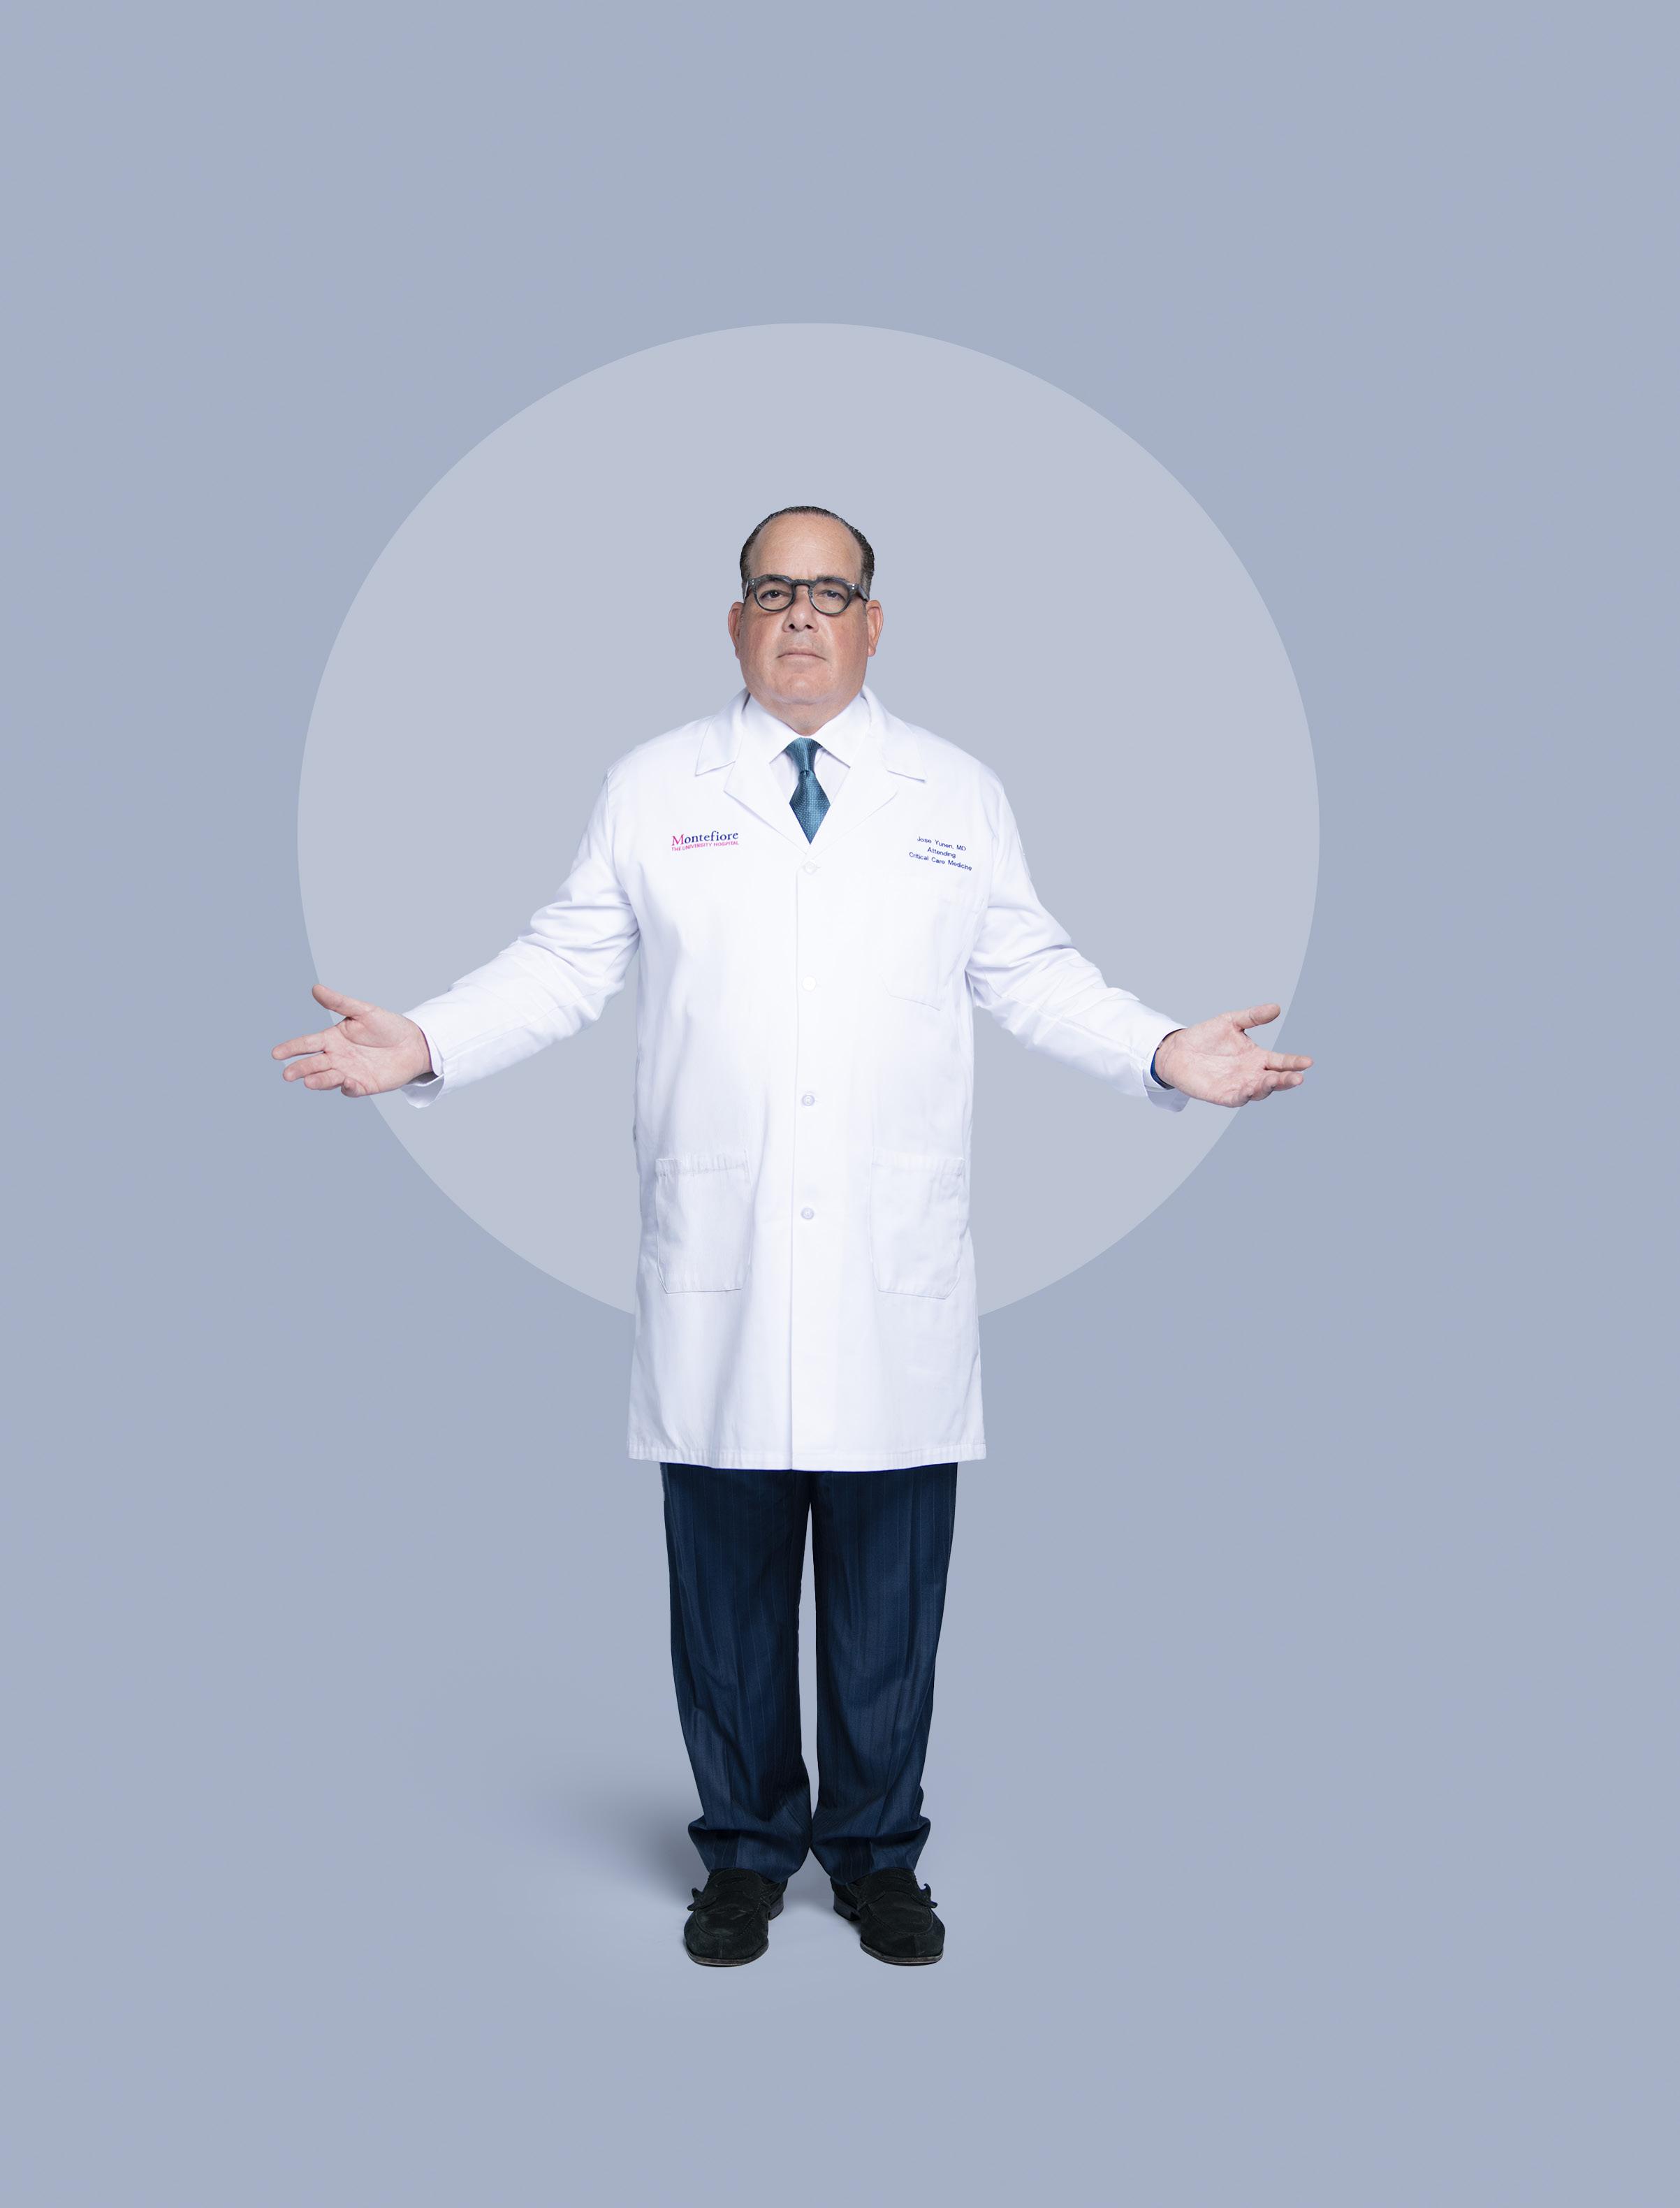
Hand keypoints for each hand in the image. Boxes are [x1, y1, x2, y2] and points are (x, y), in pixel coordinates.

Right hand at [271, 985, 433, 1097]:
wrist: (413, 1043)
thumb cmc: (387, 1026)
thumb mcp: (362, 1011)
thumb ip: (338, 1003)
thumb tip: (315, 988)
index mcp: (332, 1039)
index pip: (307, 1044)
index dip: (291, 1048)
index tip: (276, 1054)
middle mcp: (337, 1058)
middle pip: (313, 1064)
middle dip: (300, 1069)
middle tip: (287, 1074)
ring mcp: (348, 1072)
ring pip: (328, 1078)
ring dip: (318, 1080)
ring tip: (308, 1082)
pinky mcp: (363, 1085)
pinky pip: (351, 1089)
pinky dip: (346, 1087)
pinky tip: (345, 1082)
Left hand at [1152, 1004, 1311, 1106]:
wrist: (1178, 1050)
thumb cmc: (1206, 1036)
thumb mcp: (1230, 1021)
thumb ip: (1253, 1016)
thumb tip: (1276, 1007)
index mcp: (1257, 1058)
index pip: (1281, 1062)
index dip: (1294, 1062)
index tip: (1308, 1062)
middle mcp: (1252, 1074)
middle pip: (1275, 1080)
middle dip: (1287, 1079)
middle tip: (1298, 1077)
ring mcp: (1239, 1086)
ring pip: (1259, 1091)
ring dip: (1269, 1087)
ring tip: (1276, 1080)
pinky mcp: (1222, 1095)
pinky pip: (1237, 1098)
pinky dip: (1245, 1096)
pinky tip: (1250, 1090)